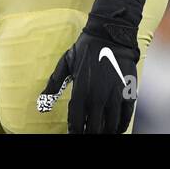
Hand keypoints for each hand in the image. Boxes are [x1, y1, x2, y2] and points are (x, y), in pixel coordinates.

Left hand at [38, 0, 147, 133]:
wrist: (110, 33)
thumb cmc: (85, 48)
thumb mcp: (65, 63)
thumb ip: (53, 85)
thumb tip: (41, 105)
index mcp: (80, 91)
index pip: (76, 123)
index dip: (74, 132)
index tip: (73, 134)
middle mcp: (97, 97)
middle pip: (93, 129)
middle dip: (89, 134)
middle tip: (86, 134)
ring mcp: (114, 96)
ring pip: (110, 127)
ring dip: (104, 133)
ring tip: (100, 133)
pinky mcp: (128, 92)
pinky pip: (125, 117)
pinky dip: (120, 127)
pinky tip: (115, 129)